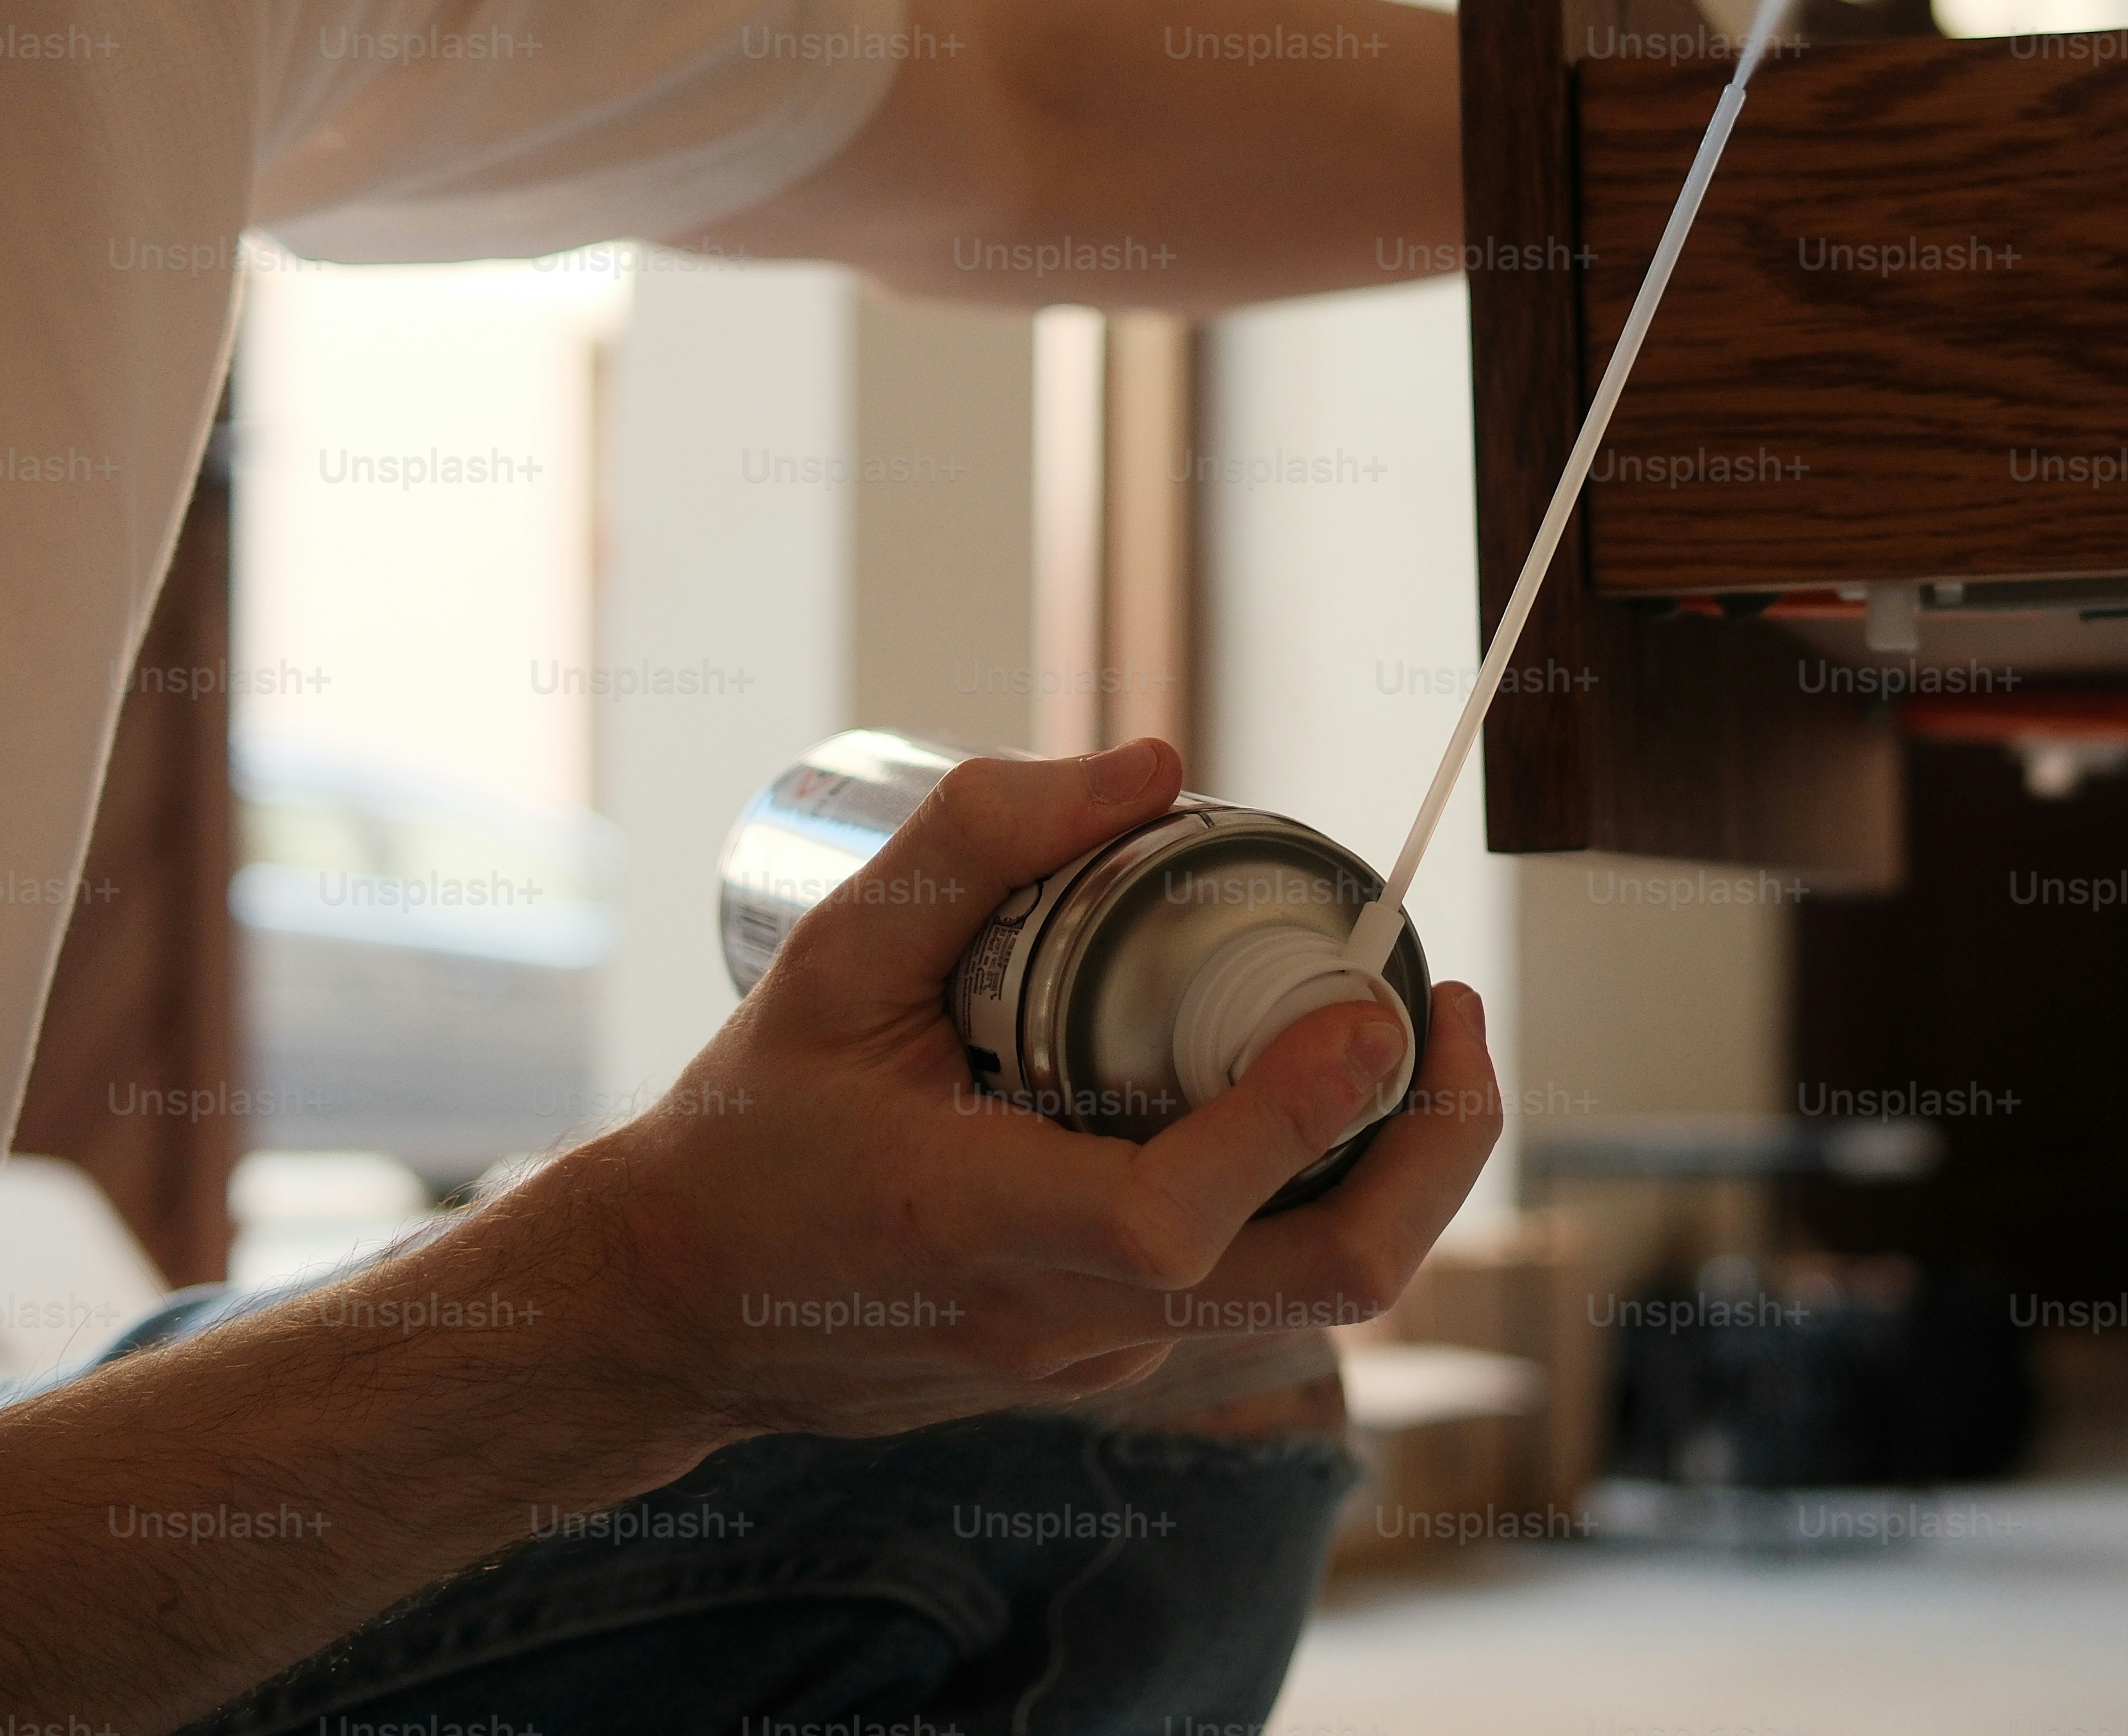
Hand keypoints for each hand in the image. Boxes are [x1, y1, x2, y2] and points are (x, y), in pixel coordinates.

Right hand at [538, 738, 1500, 1442]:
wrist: (676, 1308)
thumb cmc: (749, 1129)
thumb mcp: (832, 958)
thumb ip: (976, 842)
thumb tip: (1151, 763)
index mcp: (981, 1228)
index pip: (1179, 1218)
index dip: (1299, 1117)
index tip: (1378, 1006)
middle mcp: (1066, 1323)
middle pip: (1329, 1286)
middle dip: (1435, 1153)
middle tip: (1451, 1013)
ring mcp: (1102, 1360)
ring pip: (1314, 1292)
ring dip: (1391, 1168)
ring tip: (1396, 1031)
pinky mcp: (1115, 1364)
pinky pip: (1254, 1284)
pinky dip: (1307, 1189)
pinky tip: (1288, 1092)